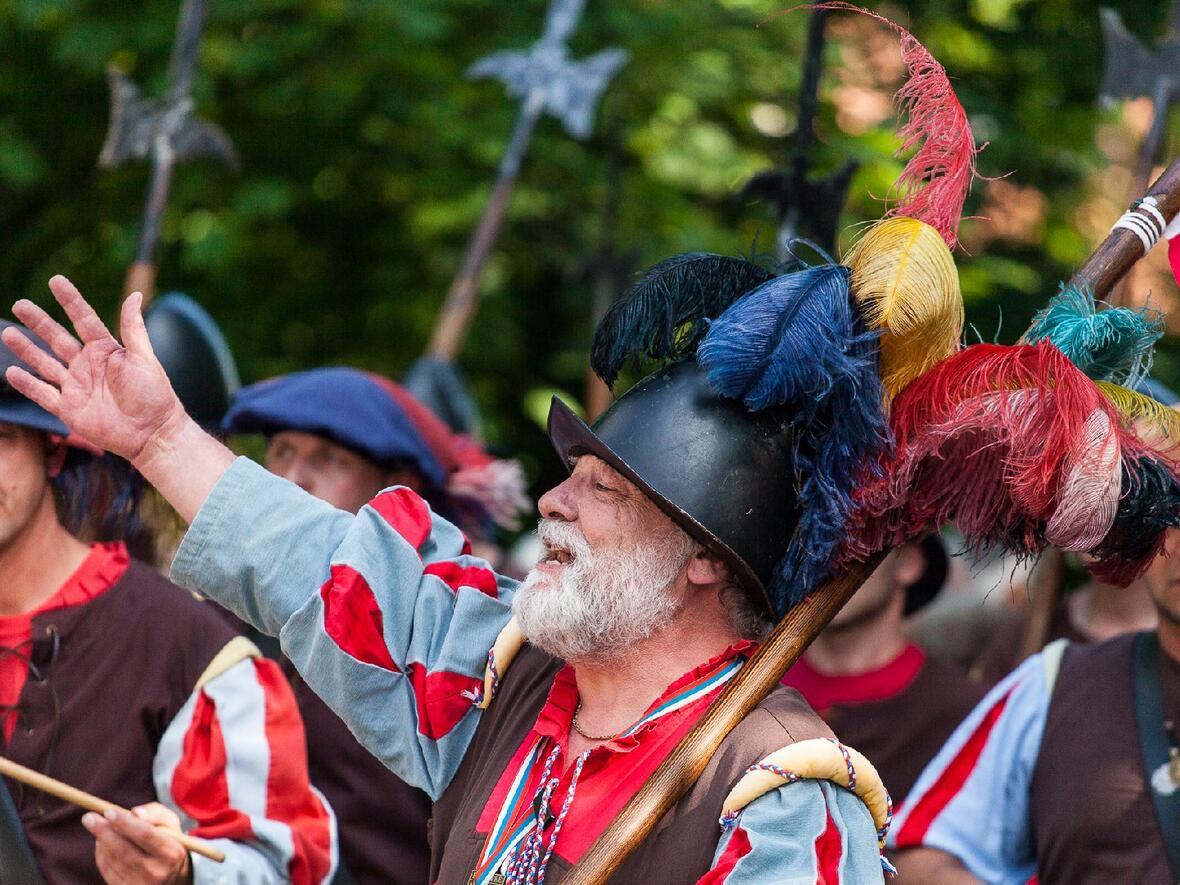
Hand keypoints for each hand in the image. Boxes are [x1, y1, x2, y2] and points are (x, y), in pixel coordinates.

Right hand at [2, 276, 185, 464]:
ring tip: (7, 333)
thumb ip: (133, 328)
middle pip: (58, 339)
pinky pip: (43, 394)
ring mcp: (77, 387)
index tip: (56, 280)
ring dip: (26, 349)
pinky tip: (11, 372)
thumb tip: (135, 294)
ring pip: (45, 364)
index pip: (84, 320)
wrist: (152, 434)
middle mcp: (89, 366)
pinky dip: (27, 384)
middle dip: (38, 322)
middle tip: (20, 304)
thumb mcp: (144, 358)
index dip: (70, 301)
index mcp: (107, 351)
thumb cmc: (154, 395)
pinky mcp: (69, 410)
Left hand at [84, 804, 193, 883]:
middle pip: (124, 850)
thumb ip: (156, 813)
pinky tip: (101, 841)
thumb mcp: (171, 824)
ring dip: (101, 841)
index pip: (145, 835)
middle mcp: (156, 872)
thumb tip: (135, 812)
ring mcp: (140, 884)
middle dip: (104, 832)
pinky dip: (101, 854)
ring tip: (96, 824)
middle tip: (88, 817)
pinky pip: (108, 870)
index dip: (126, 823)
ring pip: (113, 860)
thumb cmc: (169, 842)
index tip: (108, 811)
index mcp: (171, 853)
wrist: (171, 878)